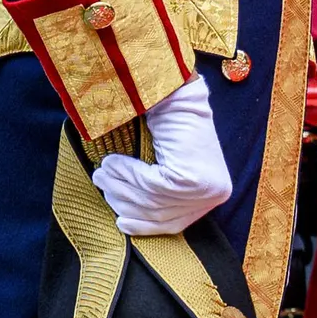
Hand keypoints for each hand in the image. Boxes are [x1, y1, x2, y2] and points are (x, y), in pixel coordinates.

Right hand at [90, 77, 232, 236]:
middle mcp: (215, 195)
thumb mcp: (164, 168)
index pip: (174, 223)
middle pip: (161, 215)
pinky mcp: (194, 179)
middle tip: (101, 183)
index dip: (143, 224)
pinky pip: (151, 186)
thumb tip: (127, 220)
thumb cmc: (168, 126)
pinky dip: (127, 175)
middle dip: (125, 202)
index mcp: (211, 195)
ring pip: (152, 201)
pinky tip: (111, 163)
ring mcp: (207, 189)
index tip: (120, 221)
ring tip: (100, 174)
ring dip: (121, 187)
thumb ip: (154, 193)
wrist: (175, 92)